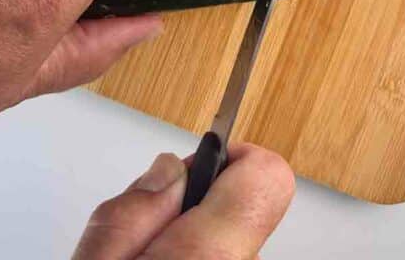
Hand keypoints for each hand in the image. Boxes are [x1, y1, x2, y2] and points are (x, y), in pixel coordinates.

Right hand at [72, 144, 294, 258]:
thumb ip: (135, 206)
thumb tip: (169, 168)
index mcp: (210, 255)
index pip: (268, 171)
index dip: (228, 153)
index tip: (197, 161)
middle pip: (244, 198)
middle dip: (196, 197)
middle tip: (154, 227)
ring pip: (231, 229)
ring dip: (193, 231)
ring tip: (148, 256)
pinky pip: (224, 251)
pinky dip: (195, 252)